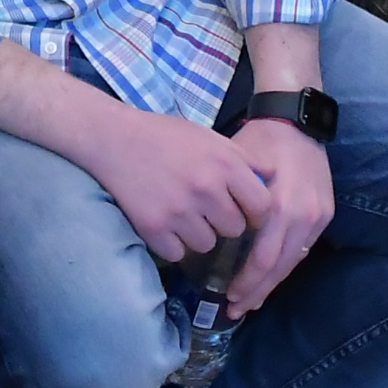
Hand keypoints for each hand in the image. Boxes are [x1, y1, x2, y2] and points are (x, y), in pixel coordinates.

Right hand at [81, 101, 272, 265]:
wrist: (114, 138)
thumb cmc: (165, 135)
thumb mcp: (210, 137)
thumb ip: (242, 159)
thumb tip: (273, 177)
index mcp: (225, 164)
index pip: (262, 206)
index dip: (256, 213)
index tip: (246, 212)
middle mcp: (206, 189)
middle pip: (234, 229)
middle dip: (224, 223)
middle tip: (207, 211)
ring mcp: (179, 211)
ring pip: (207, 244)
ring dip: (198, 235)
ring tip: (183, 216)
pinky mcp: (154, 227)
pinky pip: (177, 252)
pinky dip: (172, 243)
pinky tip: (165, 224)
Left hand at [217, 117, 334, 315]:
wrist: (298, 120)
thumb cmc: (261, 139)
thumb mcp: (238, 164)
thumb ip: (229, 200)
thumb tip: (207, 233)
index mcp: (281, 205)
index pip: (264, 257)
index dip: (246, 281)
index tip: (227, 295)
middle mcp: (304, 215)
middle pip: (280, 267)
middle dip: (257, 291)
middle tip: (235, 309)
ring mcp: (318, 216)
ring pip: (293, 261)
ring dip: (271, 284)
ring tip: (249, 302)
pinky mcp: (324, 214)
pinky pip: (302, 248)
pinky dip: (284, 267)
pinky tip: (269, 279)